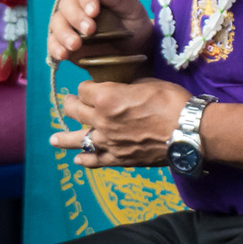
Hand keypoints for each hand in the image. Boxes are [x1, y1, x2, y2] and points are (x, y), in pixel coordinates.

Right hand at [47, 0, 153, 62]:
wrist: (134, 49)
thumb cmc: (134, 23)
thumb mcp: (131, 9)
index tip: (94, 11)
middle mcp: (77, 2)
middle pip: (67, 3)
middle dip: (76, 16)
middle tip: (90, 30)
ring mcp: (68, 22)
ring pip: (57, 22)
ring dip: (64, 33)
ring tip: (76, 45)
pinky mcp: (63, 41)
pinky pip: (53, 42)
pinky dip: (55, 48)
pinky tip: (63, 54)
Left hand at [50, 75, 188, 167]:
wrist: (188, 131)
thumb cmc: (172, 102)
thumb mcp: (148, 83)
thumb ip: (127, 87)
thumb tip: (121, 89)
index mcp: (107, 97)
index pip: (84, 89)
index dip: (87, 86)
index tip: (91, 86)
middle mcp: (101, 120)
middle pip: (74, 111)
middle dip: (71, 104)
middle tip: (70, 104)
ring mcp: (108, 142)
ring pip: (77, 140)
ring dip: (63, 139)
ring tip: (54, 140)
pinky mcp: (118, 158)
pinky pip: (95, 160)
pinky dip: (85, 159)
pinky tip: (78, 159)